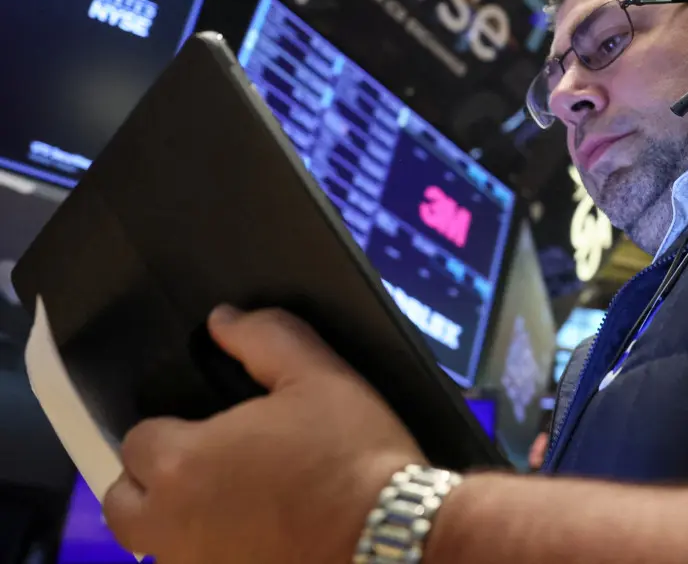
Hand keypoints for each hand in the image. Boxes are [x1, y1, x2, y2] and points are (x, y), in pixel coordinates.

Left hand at [103, 306, 423, 563]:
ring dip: (173, 519)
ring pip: (153, 541)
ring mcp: (195, 562)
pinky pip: (192, 562)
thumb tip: (224, 320)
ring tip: (227, 501)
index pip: (139, 439)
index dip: (174, 427)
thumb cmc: (354, 455)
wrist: (391, 533)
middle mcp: (172, 522)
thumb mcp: (320, 375)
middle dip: (152, 481)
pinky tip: (252, 530)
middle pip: (124, 502)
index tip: (212, 427)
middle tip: (204, 466)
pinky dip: (209, 548)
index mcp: (185, 461)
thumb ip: (266, 337)